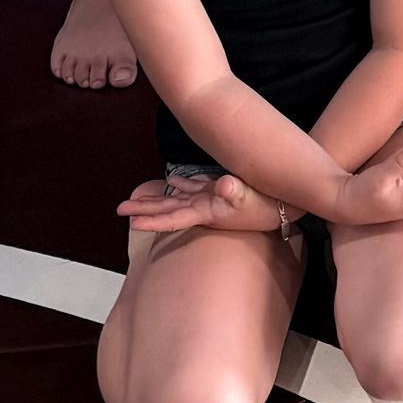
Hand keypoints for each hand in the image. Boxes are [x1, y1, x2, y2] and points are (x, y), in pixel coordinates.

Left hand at [118, 173, 281, 234]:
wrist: (283, 207)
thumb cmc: (267, 205)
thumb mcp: (252, 197)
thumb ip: (236, 190)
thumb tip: (222, 184)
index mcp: (205, 212)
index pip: (172, 218)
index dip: (151, 220)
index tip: (129, 222)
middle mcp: (203, 208)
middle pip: (167, 210)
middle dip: (143, 209)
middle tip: (119, 209)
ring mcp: (210, 199)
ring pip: (177, 198)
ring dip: (157, 199)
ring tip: (137, 198)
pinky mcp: (219, 191)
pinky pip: (194, 187)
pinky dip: (181, 184)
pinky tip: (172, 180)